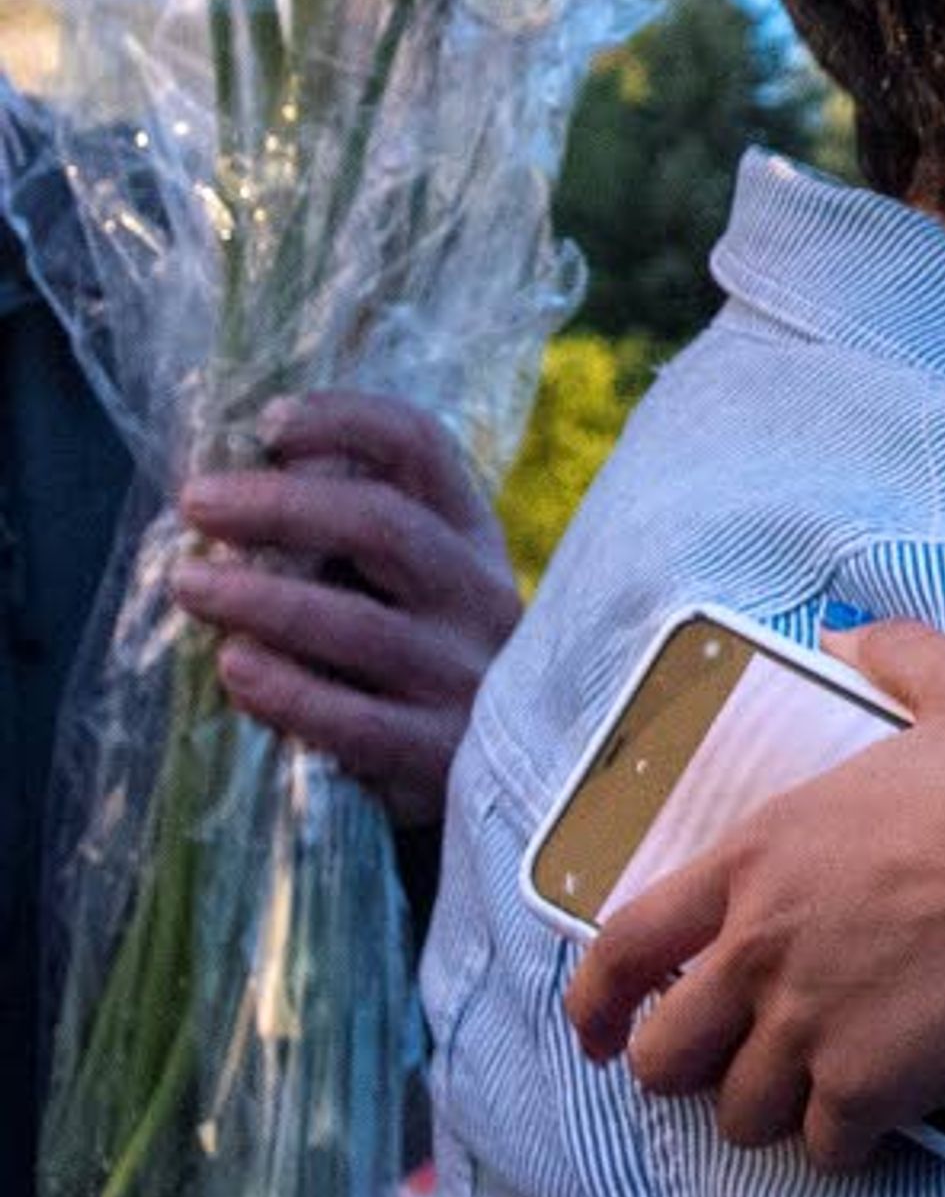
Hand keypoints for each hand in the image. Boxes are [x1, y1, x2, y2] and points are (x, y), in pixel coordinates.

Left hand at [169, 389, 521, 826]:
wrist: (503, 774)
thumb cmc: (418, 658)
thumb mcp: (411, 585)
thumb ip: (348, 538)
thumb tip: (236, 489)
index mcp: (469, 535)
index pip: (421, 448)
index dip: (345, 421)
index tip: (266, 424)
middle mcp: (478, 594)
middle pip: (386, 525)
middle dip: (280, 506)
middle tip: (197, 502)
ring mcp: (466, 675)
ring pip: (362, 626)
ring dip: (263, 599)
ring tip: (189, 583)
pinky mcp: (437, 753)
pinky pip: (355, 721)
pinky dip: (287, 691)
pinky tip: (234, 669)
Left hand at [563, 618, 944, 1172]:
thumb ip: (892, 655)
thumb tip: (843, 636)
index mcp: (764, 854)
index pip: (625, 945)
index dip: (596, 1001)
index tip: (599, 1030)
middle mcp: (764, 947)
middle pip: (665, 1056)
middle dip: (693, 1068)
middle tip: (739, 1060)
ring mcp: (810, 1024)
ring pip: (740, 1114)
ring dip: (776, 1109)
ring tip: (822, 1087)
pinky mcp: (868, 1086)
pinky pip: (825, 1149)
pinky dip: (848, 1142)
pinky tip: (884, 1114)